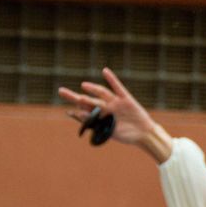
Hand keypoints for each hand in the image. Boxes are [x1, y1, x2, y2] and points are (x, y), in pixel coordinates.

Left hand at [58, 68, 174, 160]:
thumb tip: (79, 116)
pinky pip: (117, 87)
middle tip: (61, 92)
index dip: (76, 112)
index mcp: (101, 117)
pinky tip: (105, 71)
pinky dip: (111, 79)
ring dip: (92, 89)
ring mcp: (115, 102)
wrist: (144, 134)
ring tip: (83, 86)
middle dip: (74, 97)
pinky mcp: (126, 98)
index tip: (67, 112)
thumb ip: (95, 124)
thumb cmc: (127, 135)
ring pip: (101, 93)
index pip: (85, 112)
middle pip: (88, 100)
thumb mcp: (109, 132)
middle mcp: (106, 108)